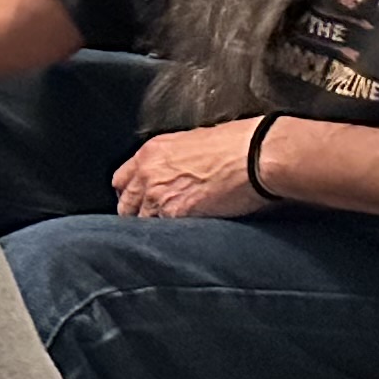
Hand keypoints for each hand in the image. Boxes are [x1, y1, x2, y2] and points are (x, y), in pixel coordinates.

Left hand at [114, 121, 264, 221]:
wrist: (257, 155)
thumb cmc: (236, 144)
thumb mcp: (193, 142)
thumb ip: (173, 161)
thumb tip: (175, 173)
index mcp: (151, 152)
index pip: (122, 180)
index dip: (130, 193)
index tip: (138, 201)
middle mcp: (148, 173)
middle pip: (126, 203)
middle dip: (137, 213)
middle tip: (153, 220)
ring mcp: (158, 195)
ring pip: (142, 221)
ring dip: (155, 226)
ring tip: (171, 231)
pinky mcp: (176, 213)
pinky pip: (164, 231)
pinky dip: (172, 235)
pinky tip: (183, 235)